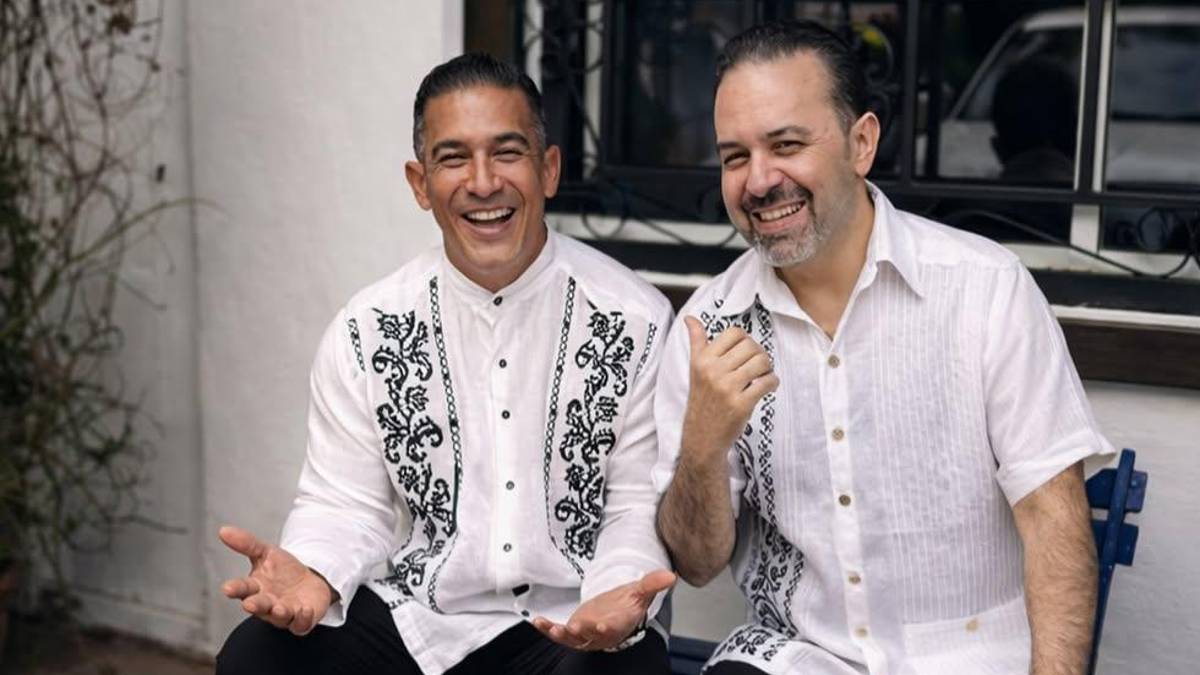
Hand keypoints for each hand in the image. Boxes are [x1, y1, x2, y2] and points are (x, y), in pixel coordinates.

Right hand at [218, 525, 334, 635]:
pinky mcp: (301, 620)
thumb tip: (223, 530)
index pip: (242, 589)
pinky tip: (304, 610)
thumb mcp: (266, 553)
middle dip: (255, 605)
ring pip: (279, 617)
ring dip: (278, 613)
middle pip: (258, 606)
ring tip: (279, 608)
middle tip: (249, 604)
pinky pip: (301, 624)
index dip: (234, 589)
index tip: (227, 588)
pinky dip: (302, 619)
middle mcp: (267, 604)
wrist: (311, 580)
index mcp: (255, 588)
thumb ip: (247, 544)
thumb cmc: (283, 570)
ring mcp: (284, 614)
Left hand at [531, 570, 675, 650]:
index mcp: (619, 625)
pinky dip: (547, 628)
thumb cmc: (628, 604)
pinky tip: (538, 621)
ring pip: (572, 639)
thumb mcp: (640, 592)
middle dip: (581, 633)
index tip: (601, 625)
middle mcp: (601, 634)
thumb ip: (653, 584)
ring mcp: (585, 635)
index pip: (614, 629)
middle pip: (591, 636)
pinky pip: (558, 633)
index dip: (607, 628)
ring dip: (561, 634)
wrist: (617, 612)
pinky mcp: (572, 631)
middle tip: (571, 627)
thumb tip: (671, 575)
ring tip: (550, 627)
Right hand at [680, 316, 778, 459]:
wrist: (701, 437)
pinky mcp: (741, 404)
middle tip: (757, 367)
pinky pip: (767, 382)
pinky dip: (772, 383)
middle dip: (759, 355)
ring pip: (761, 362)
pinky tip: (766, 388)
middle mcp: (713, 371)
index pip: (735, 333)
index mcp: (702, 359)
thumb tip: (689, 318)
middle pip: (751, 346)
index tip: (745, 353)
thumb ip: (696, 342)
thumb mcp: (695, 369)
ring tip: (762, 376)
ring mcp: (727, 388)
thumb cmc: (702, 400)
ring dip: (767, 369)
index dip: (746, 341)